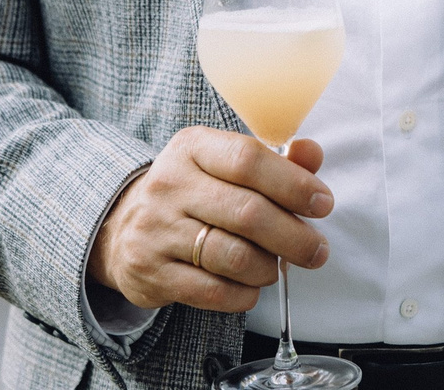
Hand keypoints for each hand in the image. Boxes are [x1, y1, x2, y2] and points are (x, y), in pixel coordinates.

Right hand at [86, 127, 333, 313]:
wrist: (120, 228)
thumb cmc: (193, 193)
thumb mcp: (224, 164)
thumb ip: (275, 159)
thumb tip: (313, 154)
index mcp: (192, 148)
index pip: (249, 159)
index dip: (294, 184)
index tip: (323, 204)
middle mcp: (169, 185)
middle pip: (248, 213)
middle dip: (294, 236)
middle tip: (317, 250)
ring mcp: (155, 230)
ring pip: (234, 256)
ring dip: (268, 268)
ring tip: (276, 267)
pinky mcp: (150, 272)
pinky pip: (212, 291)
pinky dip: (243, 295)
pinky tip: (250, 288)